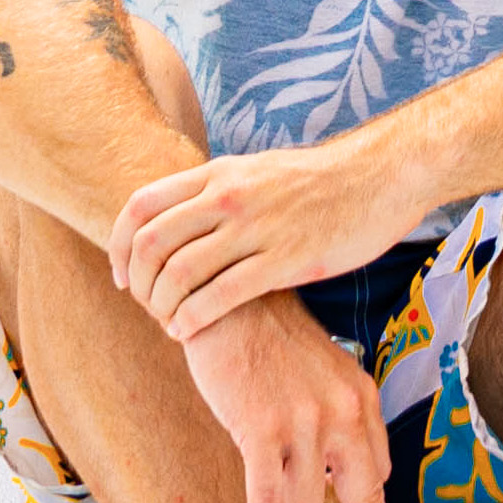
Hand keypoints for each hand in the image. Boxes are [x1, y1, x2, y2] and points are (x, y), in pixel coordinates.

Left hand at [112, 132, 414, 338]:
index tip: (122, 276)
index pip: (141, 207)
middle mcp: (229, 196)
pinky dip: (193, 320)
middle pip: (151, 244)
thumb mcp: (260, 170)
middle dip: (137, 283)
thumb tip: (184, 218)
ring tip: (169, 323)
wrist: (383, 175)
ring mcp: (257, 228)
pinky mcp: (286, 259)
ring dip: (163, 307)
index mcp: (219, 173)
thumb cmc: (324, 180)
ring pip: (180, 274)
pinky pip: (220, 296)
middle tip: (145, 306)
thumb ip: (220, 191)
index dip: (118, 246)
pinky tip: (190, 332)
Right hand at [182, 291, 395, 502]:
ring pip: (305, 502)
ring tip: (270, 473)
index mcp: (362, 397)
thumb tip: (338, 482)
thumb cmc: (274, 344)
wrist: (233, 305)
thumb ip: (339, 422)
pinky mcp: (261, 432)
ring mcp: (304, 423)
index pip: (379, 472)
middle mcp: (342, 412)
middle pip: (364, 496)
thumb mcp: (326, 375)